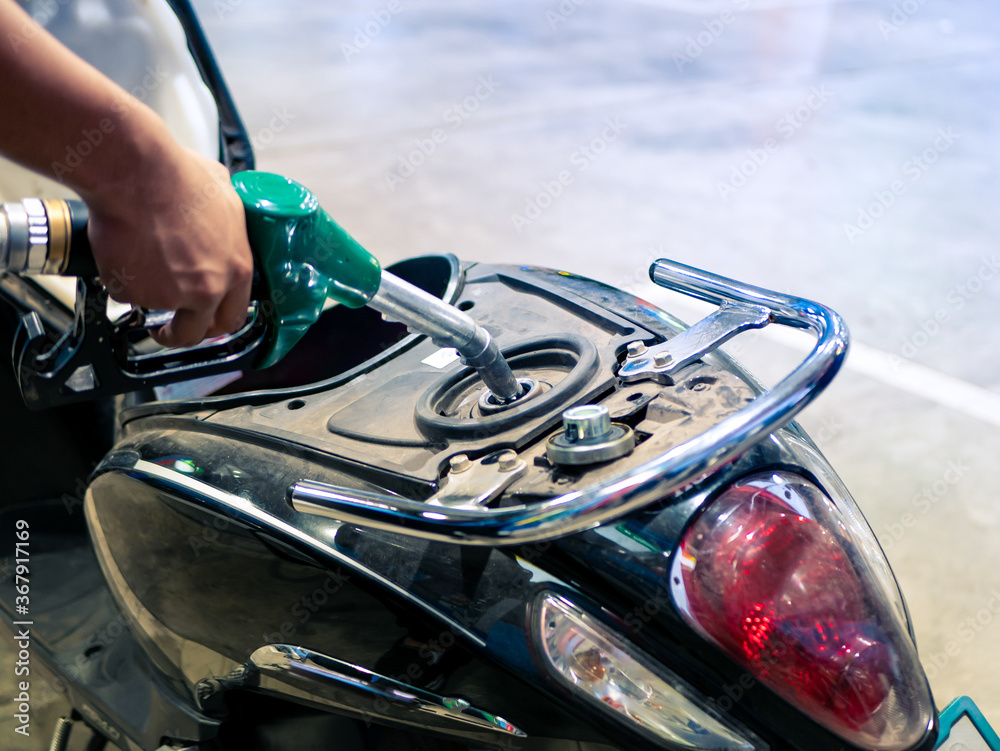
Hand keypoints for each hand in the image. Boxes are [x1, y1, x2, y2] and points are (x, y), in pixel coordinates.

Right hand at [84, 147, 253, 347]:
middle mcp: (208, 288)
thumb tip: (222, 215)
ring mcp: (170, 295)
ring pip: (155, 308)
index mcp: (237, 268)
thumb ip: (227, 220)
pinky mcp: (134, 292)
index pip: (234, 315)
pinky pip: (124, 294)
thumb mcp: (224, 193)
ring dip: (146, 294)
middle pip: (195, 332)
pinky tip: (121, 250)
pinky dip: (119, 279)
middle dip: (179, 332)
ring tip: (137, 259)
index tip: (202, 321)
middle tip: (165, 326)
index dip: (215, 321)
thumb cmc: (176, 174)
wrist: (135, 172)